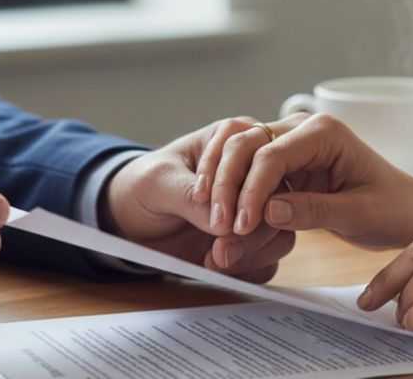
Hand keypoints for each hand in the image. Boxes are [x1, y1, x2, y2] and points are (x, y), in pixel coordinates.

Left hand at [104, 119, 295, 281]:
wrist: (131, 220)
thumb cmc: (145, 185)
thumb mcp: (158, 181)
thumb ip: (189, 196)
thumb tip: (223, 223)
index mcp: (234, 141)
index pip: (260, 158)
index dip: (244, 190)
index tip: (216, 219)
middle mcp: (253, 174)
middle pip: (279, 199)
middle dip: (251, 230)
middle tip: (220, 248)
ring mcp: (256, 210)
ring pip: (281, 233)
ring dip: (251, 253)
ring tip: (215, 260)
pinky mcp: (252, 242)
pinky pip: (269, 261)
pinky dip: (248, 271)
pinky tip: (219, 269)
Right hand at [196, 112, 412, 248]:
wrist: (409, 209)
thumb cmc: (393, 209)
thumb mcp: (359, 215)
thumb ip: (314, 211)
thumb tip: (268, 212)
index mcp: (325, 132)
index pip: (272, 155)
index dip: (250, 190)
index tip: (240, 225)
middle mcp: (303, 129)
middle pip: (246, 145)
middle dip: (227, 184)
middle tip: (218, 224)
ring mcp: (291, 142)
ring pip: (239, 152)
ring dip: (222, 184)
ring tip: (213, 220)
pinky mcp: (284, 162)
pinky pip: (248, 169)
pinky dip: (231, 189)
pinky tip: (219, 214)